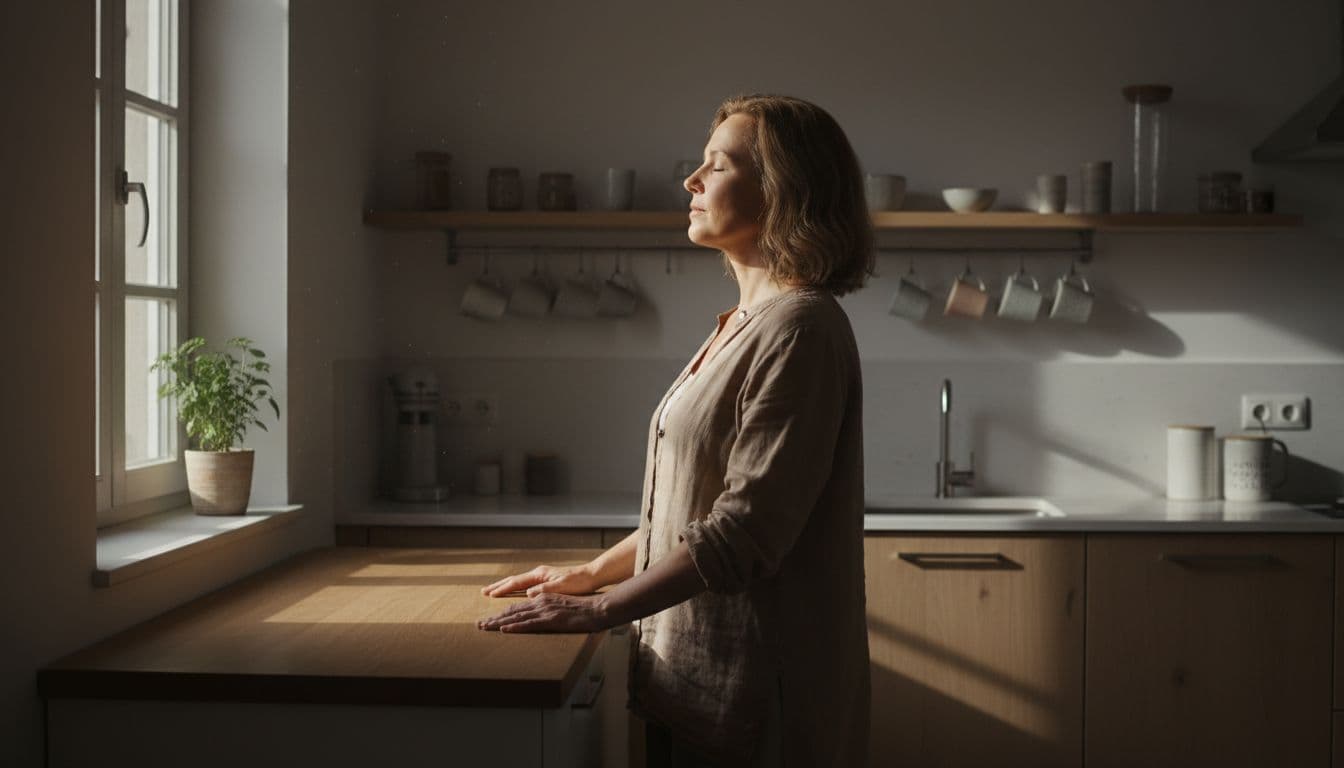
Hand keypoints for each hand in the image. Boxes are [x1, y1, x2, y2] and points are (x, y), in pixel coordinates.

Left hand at [477, 592, 611, 633]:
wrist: (599, 609)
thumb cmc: (584, 611)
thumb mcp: (563, 608)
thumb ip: (550, 611)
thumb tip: (540, 619)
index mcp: (543, 598)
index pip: (518, 607)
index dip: (501, 613)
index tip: (489, 620)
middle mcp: (541, 602)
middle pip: (512, 610)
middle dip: (494, 618)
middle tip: (478, 625)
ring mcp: (545, 610)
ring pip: (516, 616)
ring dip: (498, 623)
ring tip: (484, 628)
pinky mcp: (551, 619)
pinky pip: (529, 624)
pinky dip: (515, 626)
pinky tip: (504, 630)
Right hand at [481, 564, 600, 597]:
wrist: (591, 575)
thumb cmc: (578, 582)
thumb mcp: (561, 587)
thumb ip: (544, 590)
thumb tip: (528, 593)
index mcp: (540, 574)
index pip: (516, 582)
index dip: (502, 589)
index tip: (489, 595)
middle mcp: (538, 573)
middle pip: (514, 580)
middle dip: (498, 586)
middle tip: (483, 592)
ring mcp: (541, 576)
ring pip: (518, 581)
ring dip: (505, 586)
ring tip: (493, 591)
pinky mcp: (545, 580)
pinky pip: (524, 584)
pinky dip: (515, 588)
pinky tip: (513, 591)